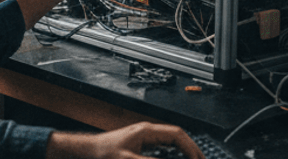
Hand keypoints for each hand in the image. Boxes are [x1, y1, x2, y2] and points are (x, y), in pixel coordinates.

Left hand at [47, 122, 203, 158]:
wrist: (88, 151)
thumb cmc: (104, 153)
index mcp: (147, 131)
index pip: (177, 134)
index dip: (190, 147)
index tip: (198, 158)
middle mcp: (148, 132)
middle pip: (177, 137)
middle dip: (190, 149)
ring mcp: (145, 137)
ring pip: (171, 142)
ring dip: (182, 152)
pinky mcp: (141, 145)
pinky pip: (162, 148)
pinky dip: (172, 154)